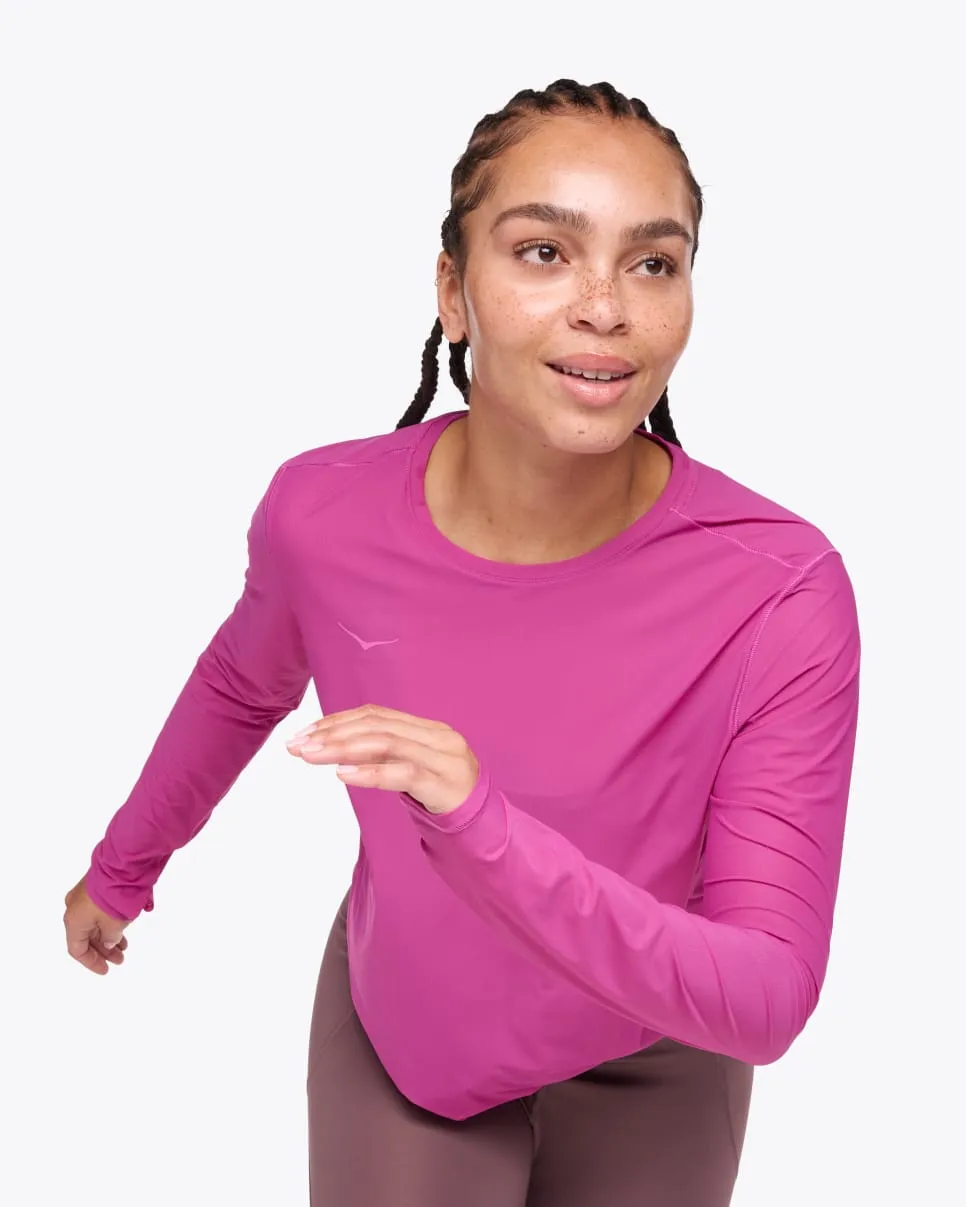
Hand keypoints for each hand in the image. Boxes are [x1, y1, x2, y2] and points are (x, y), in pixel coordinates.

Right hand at [64, 876, 130, 975]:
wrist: (123, 863)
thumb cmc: (115, 897)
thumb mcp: (114, 924)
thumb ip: (109, 938)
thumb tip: (107, 941)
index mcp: (73, 921)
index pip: (77, 950)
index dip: (91, 962)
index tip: (105, 970)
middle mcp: (74, 908)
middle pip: (86, 936)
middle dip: (103, 949)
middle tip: (120, 959)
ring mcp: (84, 895)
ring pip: (93, 923)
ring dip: (108, 936)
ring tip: (124, 945)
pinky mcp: (94, 886)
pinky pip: (98, 910)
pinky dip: (109, 922)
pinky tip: (124, 927)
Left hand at [284, 703, 479, 815]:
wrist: (485, 827)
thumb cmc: (443, 797)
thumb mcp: (413, 770)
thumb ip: (385, 755)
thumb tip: (336, 747)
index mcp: (428, 728)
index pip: (375, 715)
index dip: (338, 720)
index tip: (305, 733)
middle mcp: (437, 737)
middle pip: (377, 726)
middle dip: (332, 734)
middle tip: (297, 745)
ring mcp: (443, 760)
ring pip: (387, 744)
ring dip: (342, 748)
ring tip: (311, 755)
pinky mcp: (445, 785)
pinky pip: (403, 774)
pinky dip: (370, 772)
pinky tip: (343, 774)